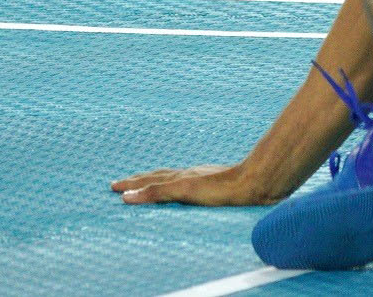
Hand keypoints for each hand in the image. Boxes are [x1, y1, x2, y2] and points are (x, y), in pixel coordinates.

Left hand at [111, 161, 281, 206]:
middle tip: (117, 184)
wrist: (255, 182)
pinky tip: (126, 198)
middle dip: (137, 180)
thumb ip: (224, 186)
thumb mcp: (231, 186)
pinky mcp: (185, 188)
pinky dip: (141, 194)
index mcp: (198, 175)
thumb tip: (218, 191)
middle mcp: (189, 175)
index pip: (168, 176)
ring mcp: (187, 180)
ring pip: (154, 181)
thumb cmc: (247, 186)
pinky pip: (158, 191)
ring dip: (135, 184)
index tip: (133, 182)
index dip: (151, 179)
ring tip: (118, 188)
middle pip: (157, 176)